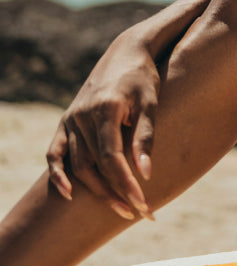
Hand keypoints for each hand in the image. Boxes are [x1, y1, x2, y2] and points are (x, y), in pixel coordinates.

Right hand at [46, 32, 159, 220]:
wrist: (126, 53)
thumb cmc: (144, 79)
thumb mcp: (151, 103)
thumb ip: (145, 138)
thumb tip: (146, 174)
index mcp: (105, 110)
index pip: (112, 158)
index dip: (125, 184)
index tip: (143, 204)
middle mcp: (83, 115)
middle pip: (93, 167)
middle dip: (114, 193)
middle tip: (137, 212)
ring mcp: (71, 118)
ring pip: (77, 165)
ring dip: (96, 190)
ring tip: (120, 208)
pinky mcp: (66, 121)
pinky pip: (55, 153)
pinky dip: (57, 174)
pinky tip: (68, 195)